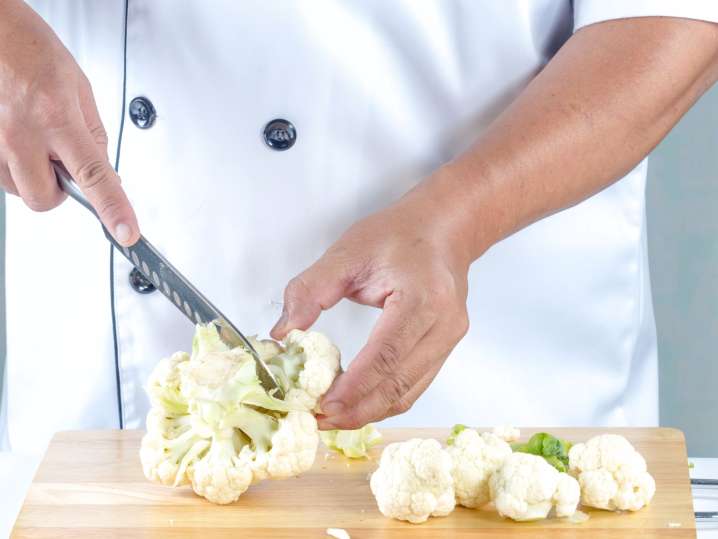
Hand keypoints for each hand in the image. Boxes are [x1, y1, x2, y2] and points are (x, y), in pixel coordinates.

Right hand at [0, 0, 138, 244]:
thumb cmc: (28, 48)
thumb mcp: (78, 86)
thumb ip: (92, 133)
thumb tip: (104, 170)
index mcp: (57, 117)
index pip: (94, 176)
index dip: (113, 209)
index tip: (126, 233)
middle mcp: (21, 134)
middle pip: (44, 200)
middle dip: (57, 191)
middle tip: (61, 162)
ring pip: (19, 189)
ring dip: (33, 174)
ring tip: (34, 134)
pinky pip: (0, 174)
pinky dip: (12, 163)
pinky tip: (16, 133)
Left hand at [271, 175, 472, 428]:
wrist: (443, 229)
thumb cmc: (399, 235)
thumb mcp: (347, 252)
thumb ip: (311, 290)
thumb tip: (285, 332)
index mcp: (422, 296)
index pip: (386, 352)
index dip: (355, 385)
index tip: (324, 404)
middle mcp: (444, 323)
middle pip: (399, 382)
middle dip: (358, 409)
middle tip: (320, 420)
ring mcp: (449, 339)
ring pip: (409, 391)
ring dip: (370, 411)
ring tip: (332, 418)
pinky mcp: (445, 348)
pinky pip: (414, 385)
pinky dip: (385, 400)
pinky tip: (358, 404)